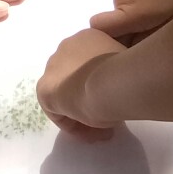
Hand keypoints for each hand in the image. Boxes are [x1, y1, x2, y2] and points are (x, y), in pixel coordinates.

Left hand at [37, 27, 126, 141]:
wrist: (111, 82)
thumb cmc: (127, 72)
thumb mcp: (127, 69)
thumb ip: (119, 75)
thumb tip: (118, 92)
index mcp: (89, 38)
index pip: (90, 64)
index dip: (102, 86)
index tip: (116, 103)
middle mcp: (67, 46)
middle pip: (75, 79)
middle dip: (88, 101)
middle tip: (107, 122)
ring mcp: (53, 66)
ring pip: (66, 94)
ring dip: (80, 115)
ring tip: (100, 134)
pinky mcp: (45, 89)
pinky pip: (57, 110)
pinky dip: (71, 124)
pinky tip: (88, 135)